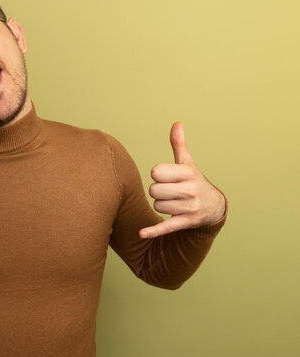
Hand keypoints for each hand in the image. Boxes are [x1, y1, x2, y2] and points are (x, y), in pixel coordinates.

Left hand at [139, 122, 224, 238]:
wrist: (214, 207)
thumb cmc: (193, 181)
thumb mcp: (188, 163)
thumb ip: (179, 144)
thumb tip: (177, 123)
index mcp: (188, 173)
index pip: (156, 172)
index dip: (157, 175)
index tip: (166, 176)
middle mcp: (190, 190)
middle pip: (154, 190)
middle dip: (158, 191)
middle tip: (169, 191)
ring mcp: (188, 207)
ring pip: (157, 205)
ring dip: (161, 204)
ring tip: (173, 202)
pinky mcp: (185, 222)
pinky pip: (165, 226)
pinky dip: (153, 230)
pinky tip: (142, 233)